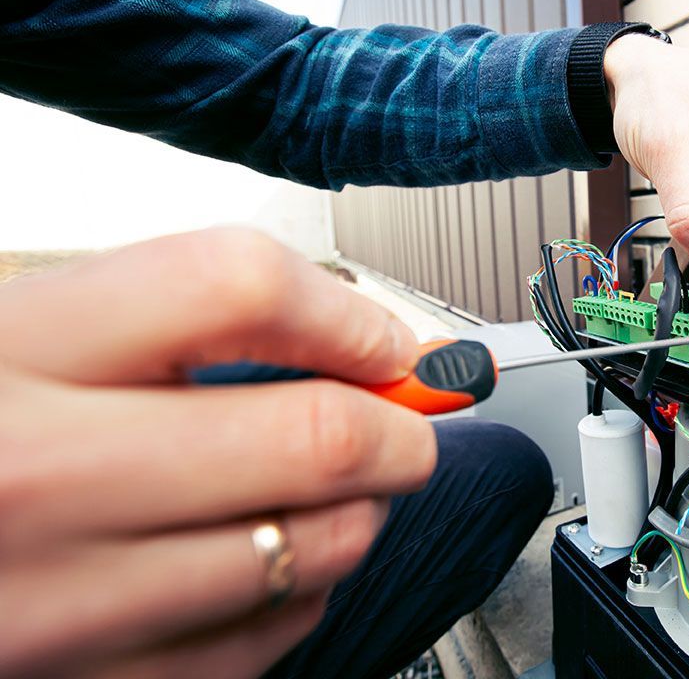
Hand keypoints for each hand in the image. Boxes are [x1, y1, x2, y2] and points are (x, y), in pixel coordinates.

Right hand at [0, 228, 433, 678]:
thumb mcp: (12, 337)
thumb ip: (159, 324)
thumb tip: (345, 341)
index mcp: (4, 356)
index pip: (232, 288)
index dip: (344, 311)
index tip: (385, 339)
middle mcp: (29, 483)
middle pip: (307, 437)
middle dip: (396, 428)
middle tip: (407, 419)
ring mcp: (53, 607)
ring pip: (309, 553)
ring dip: (357, 513)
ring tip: (336, 487)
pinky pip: (260, 647)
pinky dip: (299, 597)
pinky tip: (270, 562)